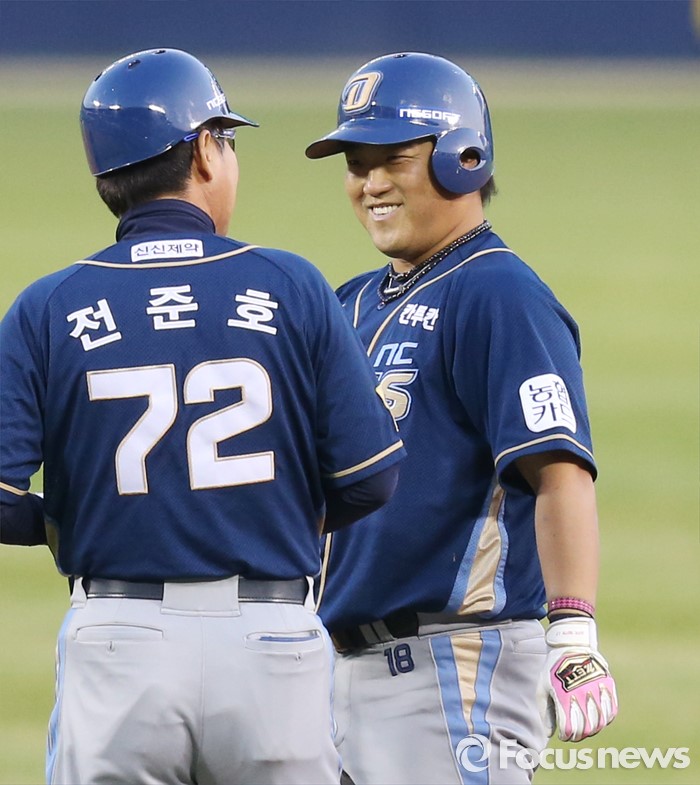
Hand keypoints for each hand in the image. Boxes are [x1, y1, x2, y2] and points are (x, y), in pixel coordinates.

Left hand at [537, 617, 617, 741]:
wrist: (570, 645)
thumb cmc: (553, 668)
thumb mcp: (542, 687)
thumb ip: (545, 711)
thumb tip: (551, 733)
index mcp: (565, 697)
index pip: (569, 729)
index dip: (566, 736)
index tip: (563, 735)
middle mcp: (583, 696)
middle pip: (586, 729)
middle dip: (578, 735)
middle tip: (573, 734)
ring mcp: (597, 691)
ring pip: (600, 723)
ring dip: (593, 730)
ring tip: (585, 728)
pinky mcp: (608, 686)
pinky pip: (611, 711)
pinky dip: (606, 719)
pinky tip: (599, 719)